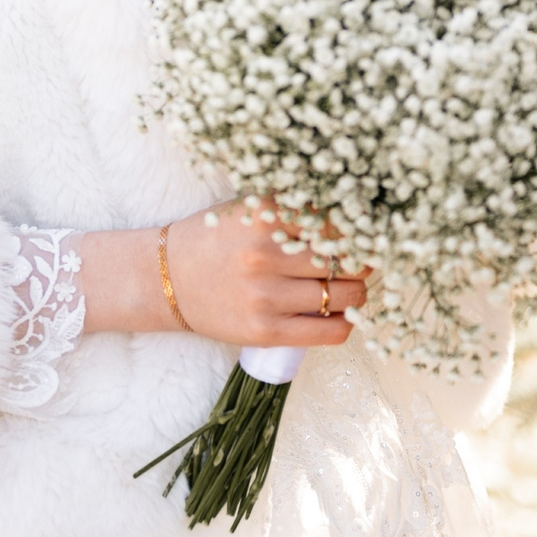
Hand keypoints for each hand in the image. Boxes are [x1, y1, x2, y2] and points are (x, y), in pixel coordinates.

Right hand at [76, 199, 368, 345]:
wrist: (165, 279)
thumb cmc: (215, 237)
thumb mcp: (250, 208)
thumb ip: (295, 204)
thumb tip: (355, 204)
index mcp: (266, 216)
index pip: (340, 218)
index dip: (362, 224)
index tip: (371, 228)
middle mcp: (266, 254)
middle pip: (349, 257)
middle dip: (365, 259)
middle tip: (366, 258)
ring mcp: (266, 296)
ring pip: (346, 295)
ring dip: (359, 292)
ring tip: (352, 286)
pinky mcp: (265, 331)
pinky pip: (330, 332)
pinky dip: (346, 324)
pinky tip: (340, 315)